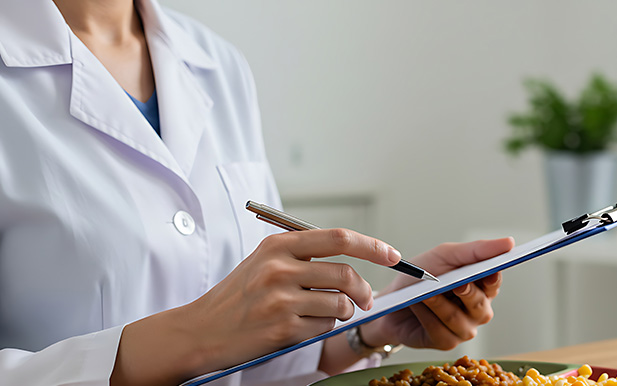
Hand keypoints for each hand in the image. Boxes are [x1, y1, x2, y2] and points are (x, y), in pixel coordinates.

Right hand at [111, 229, 400, 384]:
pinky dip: (323, 329)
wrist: (200, 330)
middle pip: (345, 274)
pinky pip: (324, 327)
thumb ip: (304, 256)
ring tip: (326, 314)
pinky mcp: (282, 327)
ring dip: (342, 312)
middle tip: (365, 299)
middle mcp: (279, 267)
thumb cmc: (238, 297)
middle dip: (364, 289)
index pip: (338, 238)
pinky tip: (301, 328)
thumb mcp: (264, 262)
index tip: (392, 254)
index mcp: (278, 245)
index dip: (371, 246)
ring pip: (339, 304)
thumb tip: (356, 260)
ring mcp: (280, 298)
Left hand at [361, 238, 513, 349]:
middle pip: (480, 304)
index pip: (494, 282)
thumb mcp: (445, 256)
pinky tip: (417, 305)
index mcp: (480, 287)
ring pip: (459, 319)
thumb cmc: (420, 277)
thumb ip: (476, 250)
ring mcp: (463, 328)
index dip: (493, 277)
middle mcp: (477, 310)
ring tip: (424, 292)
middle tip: (456, 284)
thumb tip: (508, 243)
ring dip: (439, 303)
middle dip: (467, 293)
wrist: (391, 302)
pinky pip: (441, 331)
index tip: (491, 270)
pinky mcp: (446, 342)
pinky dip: (426, 316)